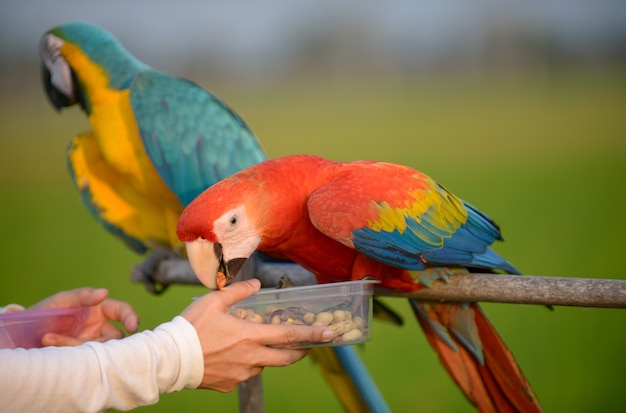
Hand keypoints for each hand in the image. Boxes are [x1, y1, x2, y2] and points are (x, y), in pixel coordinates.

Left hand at [29, 287, 138, 345]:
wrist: (24, 335)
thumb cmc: (45, 312)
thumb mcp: (61, 300)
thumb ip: (82, 295)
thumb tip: (105, 292)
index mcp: (100, 309)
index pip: (123, 311)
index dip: (131, 318)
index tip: (133, 326)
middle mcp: (99, 327)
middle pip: (116, 335)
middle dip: (105, 340)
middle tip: (89, 342)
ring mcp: (90, 342)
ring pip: (100, 349)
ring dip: (79, 345)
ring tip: (50, 337)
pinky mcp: (80, 356)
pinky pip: (83, 356)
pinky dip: (66, 349)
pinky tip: (49, 341)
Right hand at [182, 279, 332, 391]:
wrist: (169, 360)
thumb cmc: (190, 327)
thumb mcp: (214, 301)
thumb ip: (239, 291)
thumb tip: (257, 284)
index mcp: (250, 336)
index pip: (289, 336)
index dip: (311, 334)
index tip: (329, 334)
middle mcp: (250, 358)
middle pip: (285, 358)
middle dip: (300, 351)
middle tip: (306, 346)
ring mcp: (241, 374)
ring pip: (262, 365)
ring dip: (264, 355)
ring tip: (248, 343)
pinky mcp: (230, 385)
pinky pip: (244, 373)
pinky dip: (244, 364)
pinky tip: (229, 356)